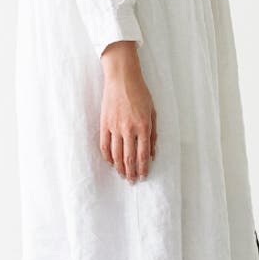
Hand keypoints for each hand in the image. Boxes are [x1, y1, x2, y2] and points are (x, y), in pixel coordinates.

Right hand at [99, 41, 156, 183]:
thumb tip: (152, 153)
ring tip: (122, 175)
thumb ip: (153, 134)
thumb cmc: (140, 93)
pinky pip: (104, 145)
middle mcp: (129, 129)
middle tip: (132, 181)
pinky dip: (107, 156)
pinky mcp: (104, 124)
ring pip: (116, 154)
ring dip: (119, 167)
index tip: (143, 176)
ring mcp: (115, 127)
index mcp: (143, 126)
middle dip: (131, 172)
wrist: (122, 78)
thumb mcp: (153, 112)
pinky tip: (111, 163)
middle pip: (129, 157)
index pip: (143, 154)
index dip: (143, 168)